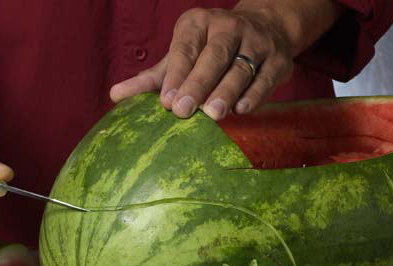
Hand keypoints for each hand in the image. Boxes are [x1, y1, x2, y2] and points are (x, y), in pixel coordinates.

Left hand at [110, 1, 343, 119]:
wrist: (265, 27)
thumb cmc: (209, 49)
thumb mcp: (180, 56)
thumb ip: (152, 78)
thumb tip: (115, 96)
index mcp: (198, 23)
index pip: (185, 49)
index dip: (176, 75)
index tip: (166, 102)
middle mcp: (228, 27)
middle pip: (213, 57)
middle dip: (198, 84)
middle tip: (184, 111)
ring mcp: (256, 42)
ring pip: (240, 68)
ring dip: (226, 91)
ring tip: (213, 114)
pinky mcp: (278, 59)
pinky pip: (265, 78)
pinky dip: (254, 94)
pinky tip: (241, 110)